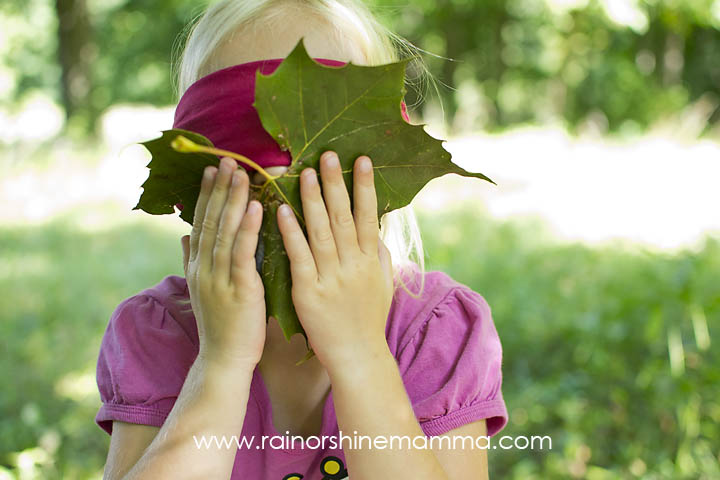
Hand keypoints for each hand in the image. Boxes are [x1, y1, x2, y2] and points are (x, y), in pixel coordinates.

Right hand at [180, 157, 267, 367]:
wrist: (223, 361)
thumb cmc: (220, 326)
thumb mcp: (202, 290)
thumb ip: (193, 260)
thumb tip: (185, 235)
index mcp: (198, 266)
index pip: (201, 222)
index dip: (207, 195)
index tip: (212, 169)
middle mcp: (204, 268)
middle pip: (211, 220)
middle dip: (220, 189)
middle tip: (227, 160)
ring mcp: (219, 278)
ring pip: (225, 232)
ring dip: (233, 200)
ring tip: (241, 173)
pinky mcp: (240, 289)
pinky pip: (243, 253)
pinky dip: (248, 228)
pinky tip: (256, 206)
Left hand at [276, 151, 393, 370]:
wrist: (357, 356)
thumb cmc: (368, 320)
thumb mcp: (383, 284)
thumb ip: (379, 254)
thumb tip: (375, 227)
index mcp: (370, 260)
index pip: (368, 216)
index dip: (365, 186)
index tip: (362, 159)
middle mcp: (353, 264)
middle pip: (344, 217)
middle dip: (336, 183)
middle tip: (328, 154)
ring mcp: (331, 277)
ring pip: (321, 232)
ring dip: (312, 200)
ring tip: (304, 172)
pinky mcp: (309, 292)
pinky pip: (299, 257)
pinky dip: (291, 232)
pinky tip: (282, 211)